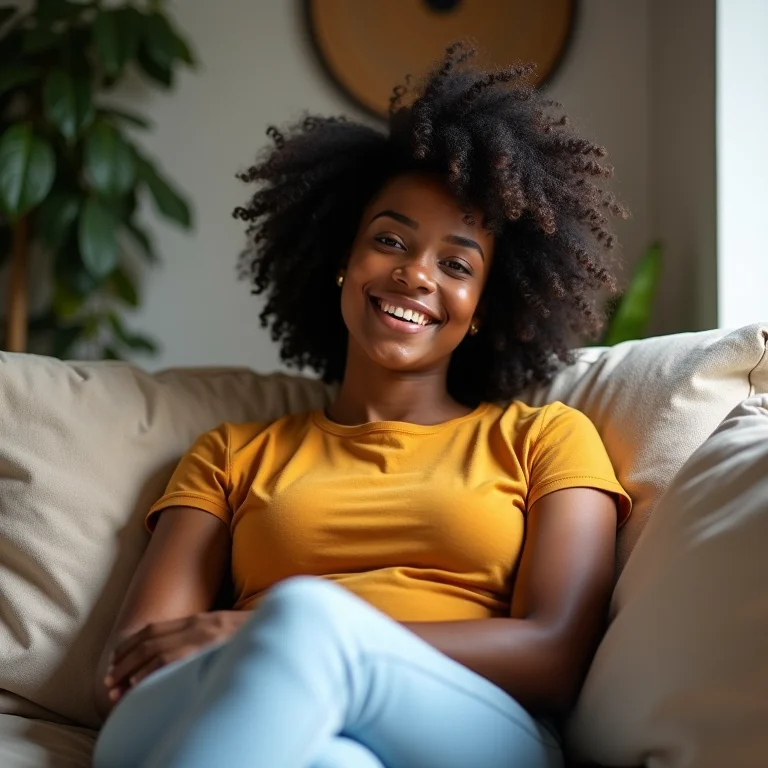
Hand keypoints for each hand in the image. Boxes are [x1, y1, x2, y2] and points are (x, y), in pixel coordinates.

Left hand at [104, 611, 247, 704]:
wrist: (279, 626)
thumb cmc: (254, 636)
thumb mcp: (225, 634)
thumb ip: (204, 640)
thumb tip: (184, 658)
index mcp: (199, 620)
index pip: (153, 629)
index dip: (129, 645)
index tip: (114, 662)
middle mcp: (197, 624)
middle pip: (148, 639)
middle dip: (123, 660)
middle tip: (107, 681)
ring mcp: (203, 635)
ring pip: (154, 649)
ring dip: (129, 669)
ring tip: (114, 689)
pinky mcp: (208, 647)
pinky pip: (171, 659)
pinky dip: (150, 670)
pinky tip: (137, 684)